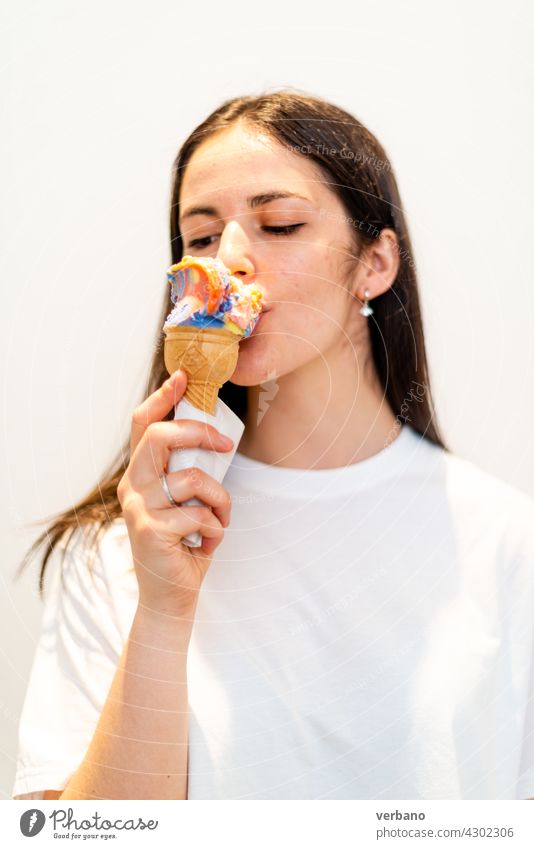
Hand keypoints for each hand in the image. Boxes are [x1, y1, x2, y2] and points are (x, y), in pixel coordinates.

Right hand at [117, 369, 233, 616]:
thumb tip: (213, 439)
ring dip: (220, 500)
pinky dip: (217, 528)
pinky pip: (201, 514)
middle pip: (160, 437)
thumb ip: (188, 474)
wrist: (170, 597)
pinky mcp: (151, 530)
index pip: (142, 425)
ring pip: (192, 478)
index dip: (161, 398)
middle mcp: (132, 487)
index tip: (183, 377)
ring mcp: (139, 508)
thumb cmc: (184, 545)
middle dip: (198, 433)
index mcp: (140, 475)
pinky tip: (209, 542)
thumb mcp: (184, 502)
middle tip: (225, 445)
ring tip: (220, 520)